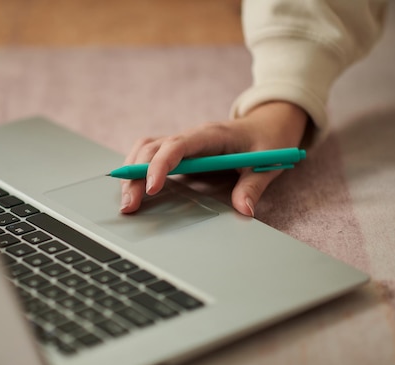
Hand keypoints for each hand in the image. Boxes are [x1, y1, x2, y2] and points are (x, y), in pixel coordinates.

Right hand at [120, 101, 307, 216]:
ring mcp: (183, 142)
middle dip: (135, 175)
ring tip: (126, 200)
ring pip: (146, 148)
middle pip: (152, 148)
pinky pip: (150, 154)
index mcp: (211, 135)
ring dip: (131, 171)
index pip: (177, 145)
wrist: (268, 122)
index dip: (160, 165)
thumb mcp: (267, 163)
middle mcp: (192, 135)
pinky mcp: (180, 151)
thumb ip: (253, 186)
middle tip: (129, 206)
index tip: (151, 189)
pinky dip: (137, 168)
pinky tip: (133, 188)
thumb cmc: (267, 140)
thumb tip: (244, 211)